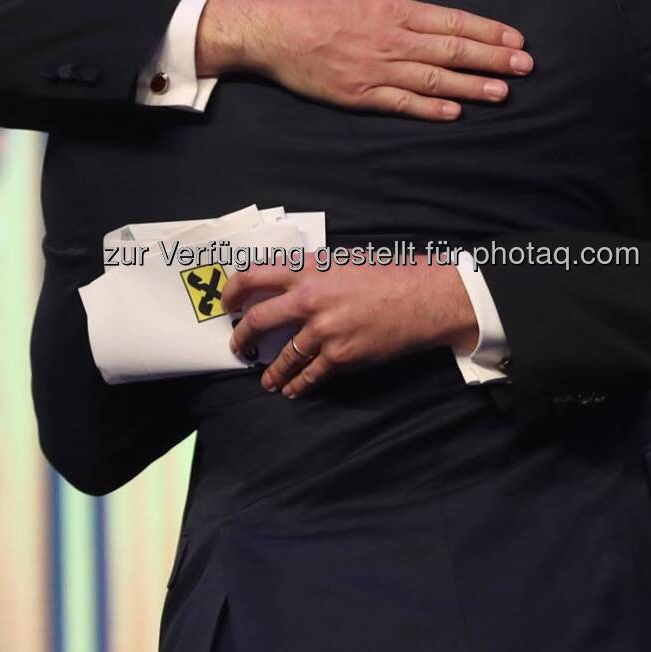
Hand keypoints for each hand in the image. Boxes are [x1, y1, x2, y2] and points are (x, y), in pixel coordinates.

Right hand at [196, 0, 532, 120]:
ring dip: (471, 87)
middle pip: (451, 51)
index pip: (452, 21)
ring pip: (433, 80)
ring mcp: (376, 71)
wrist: (268, 28)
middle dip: (492, 59)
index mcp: (393, 9)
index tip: (515, 38)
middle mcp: (391, 41)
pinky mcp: (359, 95)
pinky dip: (429, 109)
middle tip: (526, 67)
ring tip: (503, 92)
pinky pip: (401, 104)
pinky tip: (455, 113)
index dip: (487, 31)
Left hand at [223, 253, 478, 396]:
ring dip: (272, 372)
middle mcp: (310, 299)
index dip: (232, 292)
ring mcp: (324, 330)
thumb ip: (312, 273)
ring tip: (267, 381)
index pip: (253, 277)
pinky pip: (310, 375)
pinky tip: (294, 389)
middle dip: (241, 338)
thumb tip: (287, 286)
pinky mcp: (340, 355)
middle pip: (258, 321)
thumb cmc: (387, 276)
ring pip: (284, 357)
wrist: (422, 298)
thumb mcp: (342, 261)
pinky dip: (299, 385)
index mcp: (308, 270)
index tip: (228, 305)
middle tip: (237, 348)